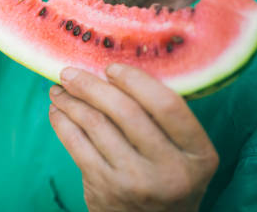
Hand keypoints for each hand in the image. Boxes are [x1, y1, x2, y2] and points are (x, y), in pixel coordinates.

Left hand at [48, 64, 218, 211]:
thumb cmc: (166, 176)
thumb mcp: (183, 153)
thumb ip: (162, 118)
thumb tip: (113, 71)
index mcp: (198, 154)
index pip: (167, 105)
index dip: (135, 80)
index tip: (111, 68)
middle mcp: (170, 170)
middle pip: (124, 111)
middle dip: (90, 85)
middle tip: (69, 72)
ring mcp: (134, 181)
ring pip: (95, 124)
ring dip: (70, 100)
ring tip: (59, 89)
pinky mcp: (104, 188)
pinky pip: (75, 143)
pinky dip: (62, 121)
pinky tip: (57, 110)